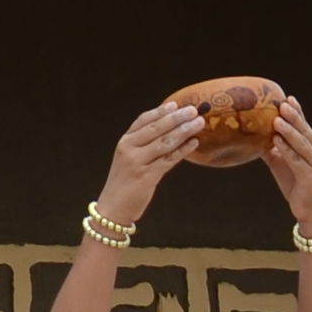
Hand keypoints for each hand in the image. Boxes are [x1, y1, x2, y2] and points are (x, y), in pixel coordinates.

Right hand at [101, 99, 202, 216]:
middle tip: (193, 110)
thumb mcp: (128, 158)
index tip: (175, 104)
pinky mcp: (147, 177)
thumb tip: (168, 128)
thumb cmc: (124, 182)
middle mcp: (129, 149)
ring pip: (165, 142)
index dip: (160, 111)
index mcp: (124, 141)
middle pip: (156, 128)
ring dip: (184, 131)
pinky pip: (169, 160)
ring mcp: (138, 162)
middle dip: (176, 118)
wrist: (112, 208)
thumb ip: (142, 144)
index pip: (143, 120)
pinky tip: (194, 143)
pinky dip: (183, 150)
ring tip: (199, 123)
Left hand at [259, 91, 311, 229]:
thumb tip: (252, 134)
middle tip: (282, 103)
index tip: (287, 98)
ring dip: (289, 131)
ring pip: (301, 143)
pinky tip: (276, 142)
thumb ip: (272, 148)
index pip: (304, 124)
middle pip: (304, 130)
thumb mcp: (282, 162)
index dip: (297, 111)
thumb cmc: (296, 184)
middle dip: (293, 116)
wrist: (310, 210)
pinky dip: (286, 150)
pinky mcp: (310, 176)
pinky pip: (296, 160)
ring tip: (277, 120)